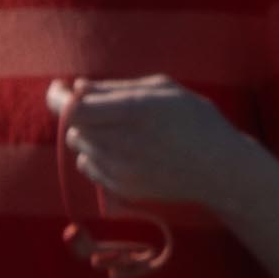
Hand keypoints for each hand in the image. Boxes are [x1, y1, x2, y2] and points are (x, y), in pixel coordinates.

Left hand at [52, 78, 268, 222]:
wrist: (220, 168)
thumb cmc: (194, 119)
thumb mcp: (161, 89)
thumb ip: (115, 88)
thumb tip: (77, 88)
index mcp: (135, 111)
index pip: (74, 108)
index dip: (58, 98)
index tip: (59, 88)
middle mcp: (124, 143)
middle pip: (73, 128)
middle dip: (78, 114)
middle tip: (97, 106)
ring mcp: (122, 170)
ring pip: (79, 148)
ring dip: (88, 135)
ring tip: (118, 128)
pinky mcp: (123, 189)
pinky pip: (90, 168)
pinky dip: (96, 155)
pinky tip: (123, 149)